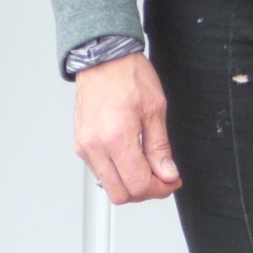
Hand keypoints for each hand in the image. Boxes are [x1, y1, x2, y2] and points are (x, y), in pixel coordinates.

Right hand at [73, 52, 181, 202]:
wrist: (103, 58)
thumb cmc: (128, 75)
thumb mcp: (155, 108)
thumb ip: (160, 146)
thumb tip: (167, 173)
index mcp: (116, 137)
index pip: (137, 184)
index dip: (159, 189)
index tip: (171, 181)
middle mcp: (95, 146)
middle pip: (120, 194)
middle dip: (145, 192)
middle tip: (163, 178)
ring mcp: (84, 147)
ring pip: (108, 186)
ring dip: (130, 184)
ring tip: (149, 167)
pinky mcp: (80, 144)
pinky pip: (99, 171)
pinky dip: (117, 172)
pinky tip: (132, 158)